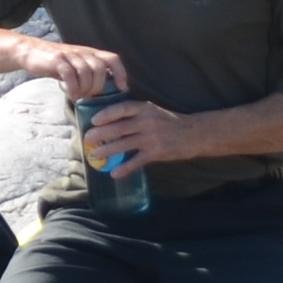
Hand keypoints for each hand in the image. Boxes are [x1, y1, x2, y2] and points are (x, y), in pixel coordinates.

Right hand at [24, 39, 127, 100]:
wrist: (31, 52)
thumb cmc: (56, 64)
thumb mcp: (76, 66)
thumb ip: (89, 74)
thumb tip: (104, 93)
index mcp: (90, 53)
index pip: (112, 59)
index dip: (120, 73)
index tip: (122, 88)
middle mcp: (83, 52)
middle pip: (100, 68)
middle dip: (97, 86)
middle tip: (89, 96)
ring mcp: (70, 55)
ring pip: (86, 72)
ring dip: (85, 88)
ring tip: (79, 96)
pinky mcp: (57, 60)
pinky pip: (70, 74)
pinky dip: (73, 87)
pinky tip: (71, 94)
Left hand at [84, 98, 205, 170]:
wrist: (194, 134)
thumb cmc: (170, 123)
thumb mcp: (153, 112)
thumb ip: (135, 115)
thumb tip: (110, 124)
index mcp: (145, 108)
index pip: (123, 108)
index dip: (107, 114)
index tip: (94, 120)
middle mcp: (147, 121)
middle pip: (119, 127)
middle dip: (101, 134)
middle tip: (88, 139)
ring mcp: (152, 137)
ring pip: (125, 144)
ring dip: (108, 150)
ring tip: (95, 155)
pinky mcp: (157, 152)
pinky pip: (137, 161)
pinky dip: (125, 168)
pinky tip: (114, 173)